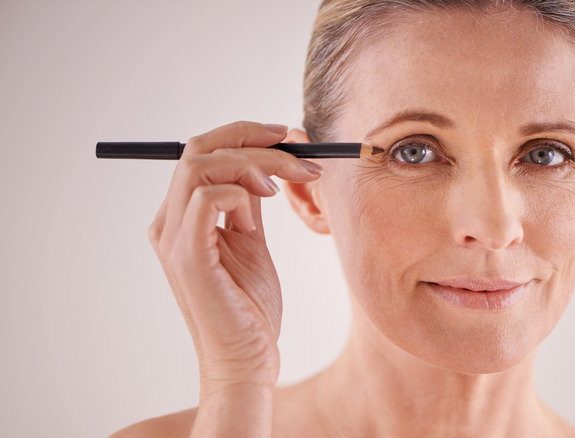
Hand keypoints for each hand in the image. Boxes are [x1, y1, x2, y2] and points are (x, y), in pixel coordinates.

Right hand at [148, 121, 321, 392]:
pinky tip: (260, 212)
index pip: (201, 152)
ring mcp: (174, 239)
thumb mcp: (252, 243)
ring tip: (283, 185)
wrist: (247, 360)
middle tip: (297, 149)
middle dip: (252, 139)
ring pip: (202, 165)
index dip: (243, 134)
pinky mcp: (188, 257)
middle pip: (199, 148)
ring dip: (254, 164)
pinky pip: (206, 198)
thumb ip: (248, 205)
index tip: (285, 137)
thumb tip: (264, 168)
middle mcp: (169, 223)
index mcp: (182, 217)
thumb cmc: (250, 308)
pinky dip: (240, 193)